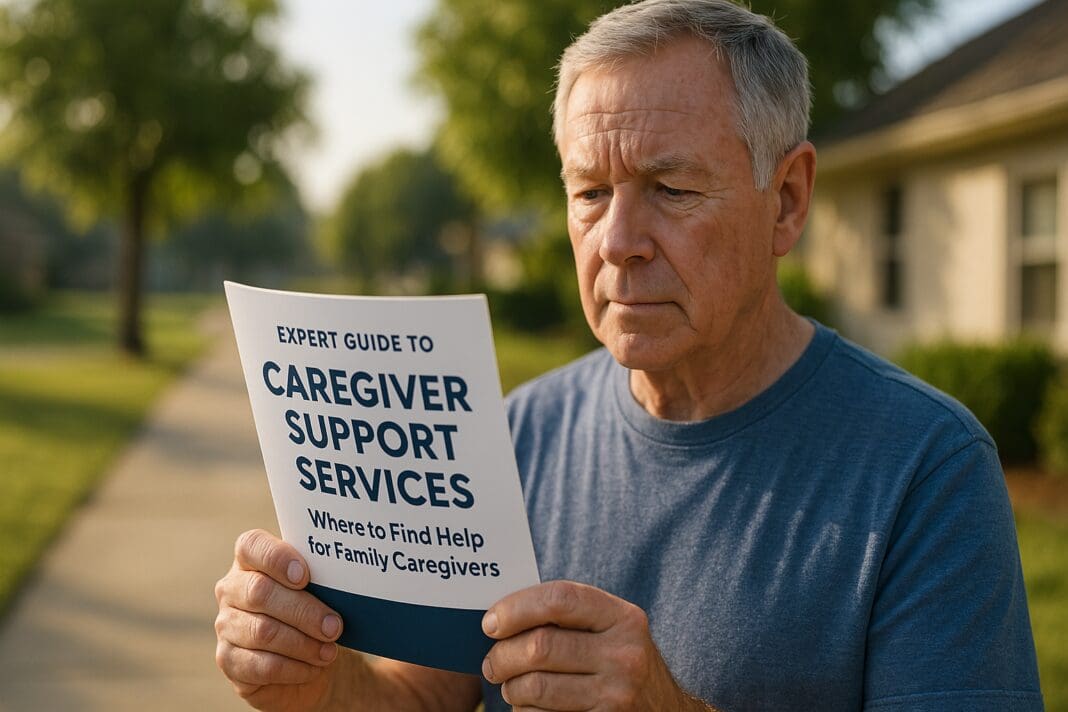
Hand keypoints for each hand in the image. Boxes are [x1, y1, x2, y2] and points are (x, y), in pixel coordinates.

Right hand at [214, 529, 348, 710]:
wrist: (312, 657)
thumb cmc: (317, 611)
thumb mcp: (321, 589)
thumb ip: (323, 577)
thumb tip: (346, 577)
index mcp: (251, 560)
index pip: (251, 545)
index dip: (276, 558)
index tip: (305, 576)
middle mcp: (231, 589)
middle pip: (260, 592)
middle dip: (303, 611)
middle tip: (334, 626)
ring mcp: (226, 625)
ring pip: (262, 631)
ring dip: (302, 644)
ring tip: (329, 651)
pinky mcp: (228, 660)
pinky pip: (260, 665)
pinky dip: (293, 668)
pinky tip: (313, 668)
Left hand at [480, 580, 712, 710]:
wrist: (665, 711)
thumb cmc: (619, 661)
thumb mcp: (609, 630)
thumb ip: (567, 617)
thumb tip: (499, 617)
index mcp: (623, 618)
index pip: (560, 599)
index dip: (516, 608)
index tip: (490, 623)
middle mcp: (625, 655)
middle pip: (540, 646)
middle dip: (502, 655)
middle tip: (492, 662)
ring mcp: (617, 696)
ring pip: (535, 687)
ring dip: (510, 688)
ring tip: (510, 685)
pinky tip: (530, 706)